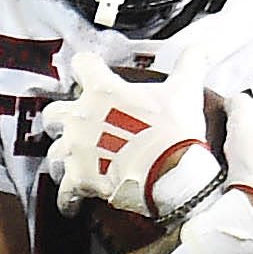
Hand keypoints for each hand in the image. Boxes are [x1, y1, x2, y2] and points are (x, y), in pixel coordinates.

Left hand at [39, 55, 218, 221]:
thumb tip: (200, 49)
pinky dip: (68, 199)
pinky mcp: (80, 178)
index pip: (81, 64)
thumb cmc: (174, 131)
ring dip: (64, 157)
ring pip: (54, 152)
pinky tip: (72, 204)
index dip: (86, 66)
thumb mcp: (185, 91)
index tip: (89, 70)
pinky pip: (64, 192)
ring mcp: (77, 149)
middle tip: (76, 124)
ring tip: (74, 163)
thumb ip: (189, 65)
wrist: (171, 172)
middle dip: (61, 119)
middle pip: (53, 113)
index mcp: (102, 90)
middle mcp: (81, 117)